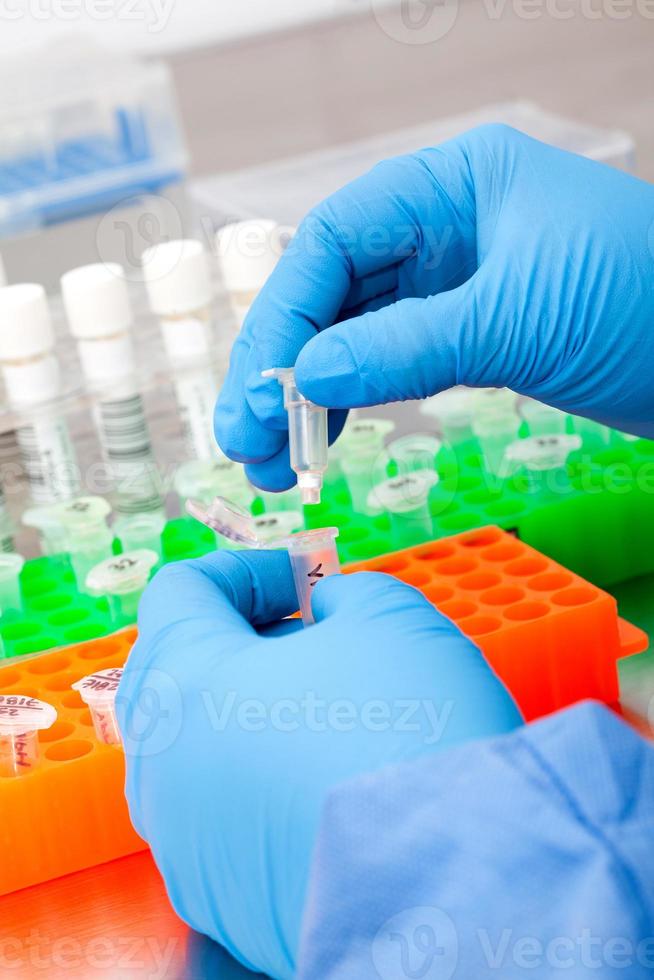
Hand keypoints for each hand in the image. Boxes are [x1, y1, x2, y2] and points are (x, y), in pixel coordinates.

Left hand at [117, 550, 519, 978]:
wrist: (456, 887)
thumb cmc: (412, 735)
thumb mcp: (392, 616)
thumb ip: (347, 594)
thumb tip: (331, 614)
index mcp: (185, 683)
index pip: (180, 593)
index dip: (244, 572)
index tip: (300, 581)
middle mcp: (164, 769)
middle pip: (179, 676)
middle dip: (244, 645)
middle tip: (312, 642)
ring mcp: (186, 846)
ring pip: (201, 755)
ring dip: (253, 719)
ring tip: (331, 715)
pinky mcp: (223, 902)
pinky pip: (227, 823)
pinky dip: (266, 790)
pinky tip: (331, 786)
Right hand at [215, 123, 653, 490]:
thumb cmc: (646, 304)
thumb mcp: (517, 319)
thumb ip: (405, 346)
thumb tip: (307, 377)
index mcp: (453, 185)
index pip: (333, 241)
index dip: (285, 317)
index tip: (258, 392)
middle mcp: (444, 226)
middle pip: (332, 290)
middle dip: (282, 366)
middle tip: (245, 442)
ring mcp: (456, 282)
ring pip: (355, 333)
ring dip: (309, 395)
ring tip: (272, 463)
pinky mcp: (473, 334)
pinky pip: (392, 361)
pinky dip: (357, 400)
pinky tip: (326, 437)